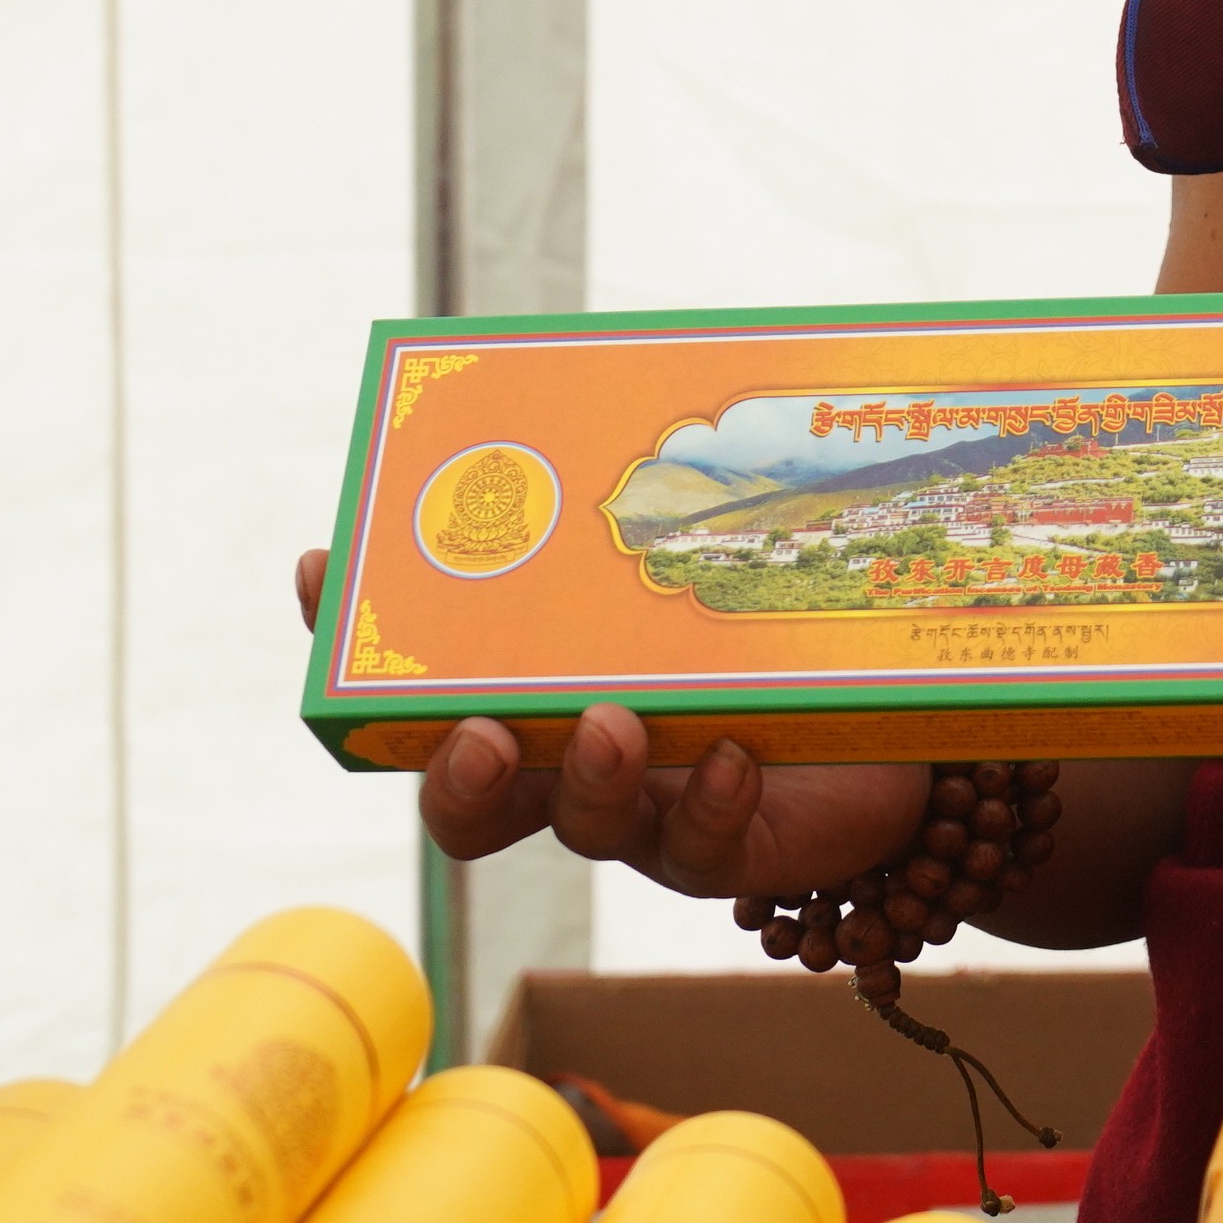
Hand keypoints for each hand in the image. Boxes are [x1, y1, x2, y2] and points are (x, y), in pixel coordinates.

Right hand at [293, 546, 932, 891]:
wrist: (899, 729)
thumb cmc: (785, 624)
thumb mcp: (722, 546)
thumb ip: (673, 485)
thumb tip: (663, 374)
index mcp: (548, 677)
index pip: (425, 668)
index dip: (354, 633)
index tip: (323, 569)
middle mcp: (576, 753)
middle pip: (469, 794)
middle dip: (456, 771)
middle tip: (480, 730)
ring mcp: (647, 809)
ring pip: (579, 824)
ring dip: (586, 782)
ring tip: (617, 725)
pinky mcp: (725, 848)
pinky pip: (697, 848)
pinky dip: (706, 805)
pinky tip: (731, 757)